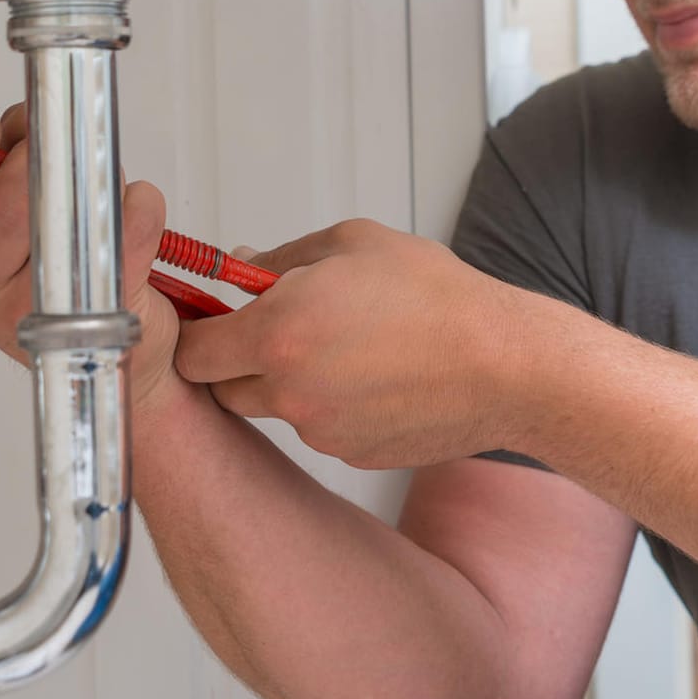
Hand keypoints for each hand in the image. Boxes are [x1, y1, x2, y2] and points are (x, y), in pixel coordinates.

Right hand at [0, 106, 186, 415]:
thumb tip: (17, 125)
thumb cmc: (40, 278)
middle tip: (55, 147)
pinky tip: (128, 207)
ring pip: (66, 209)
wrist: (99, 350)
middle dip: (39, 154)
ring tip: (90, 179)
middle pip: (6, 203)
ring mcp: (37, 309)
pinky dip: (139, 200)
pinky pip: (128, 226)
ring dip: (88, 173)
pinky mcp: (98, 310)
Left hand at [173, 219, 523, 468]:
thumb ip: (283, 257)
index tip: (205, 316)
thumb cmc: (438, 298)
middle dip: (233, 360)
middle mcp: (288, 390)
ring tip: (342, 347)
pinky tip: (373, 377)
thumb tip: (244, 265)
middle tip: (269, 329)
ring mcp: (319, 430)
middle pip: (220, 387)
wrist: (505, 367)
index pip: (192, 349)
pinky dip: (330, 405)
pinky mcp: (350, 454)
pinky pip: (318, 428)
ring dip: (285, 381)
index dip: (194, 331)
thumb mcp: (354, 245)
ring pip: (273, 407)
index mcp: (278, 332)